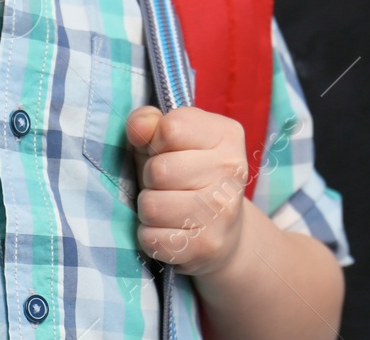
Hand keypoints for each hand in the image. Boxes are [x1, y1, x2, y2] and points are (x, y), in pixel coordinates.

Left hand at [126, 105, 250, 275]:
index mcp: (227, 135)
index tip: (167, 151)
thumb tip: (137, 126)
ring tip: (167, 208)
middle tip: (167, 185)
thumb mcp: (168, 140)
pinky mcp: (207, 246)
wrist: (225, 232)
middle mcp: (232, 171)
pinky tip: (170, 231)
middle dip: (150, 178)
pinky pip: (152, 238)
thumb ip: (148, 123)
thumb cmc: (187, 174)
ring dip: (149, 209)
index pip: (170, 128)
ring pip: (151, 206)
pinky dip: (151, 236)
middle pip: (158, 170)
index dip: (156, 141)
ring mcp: (223, 211)